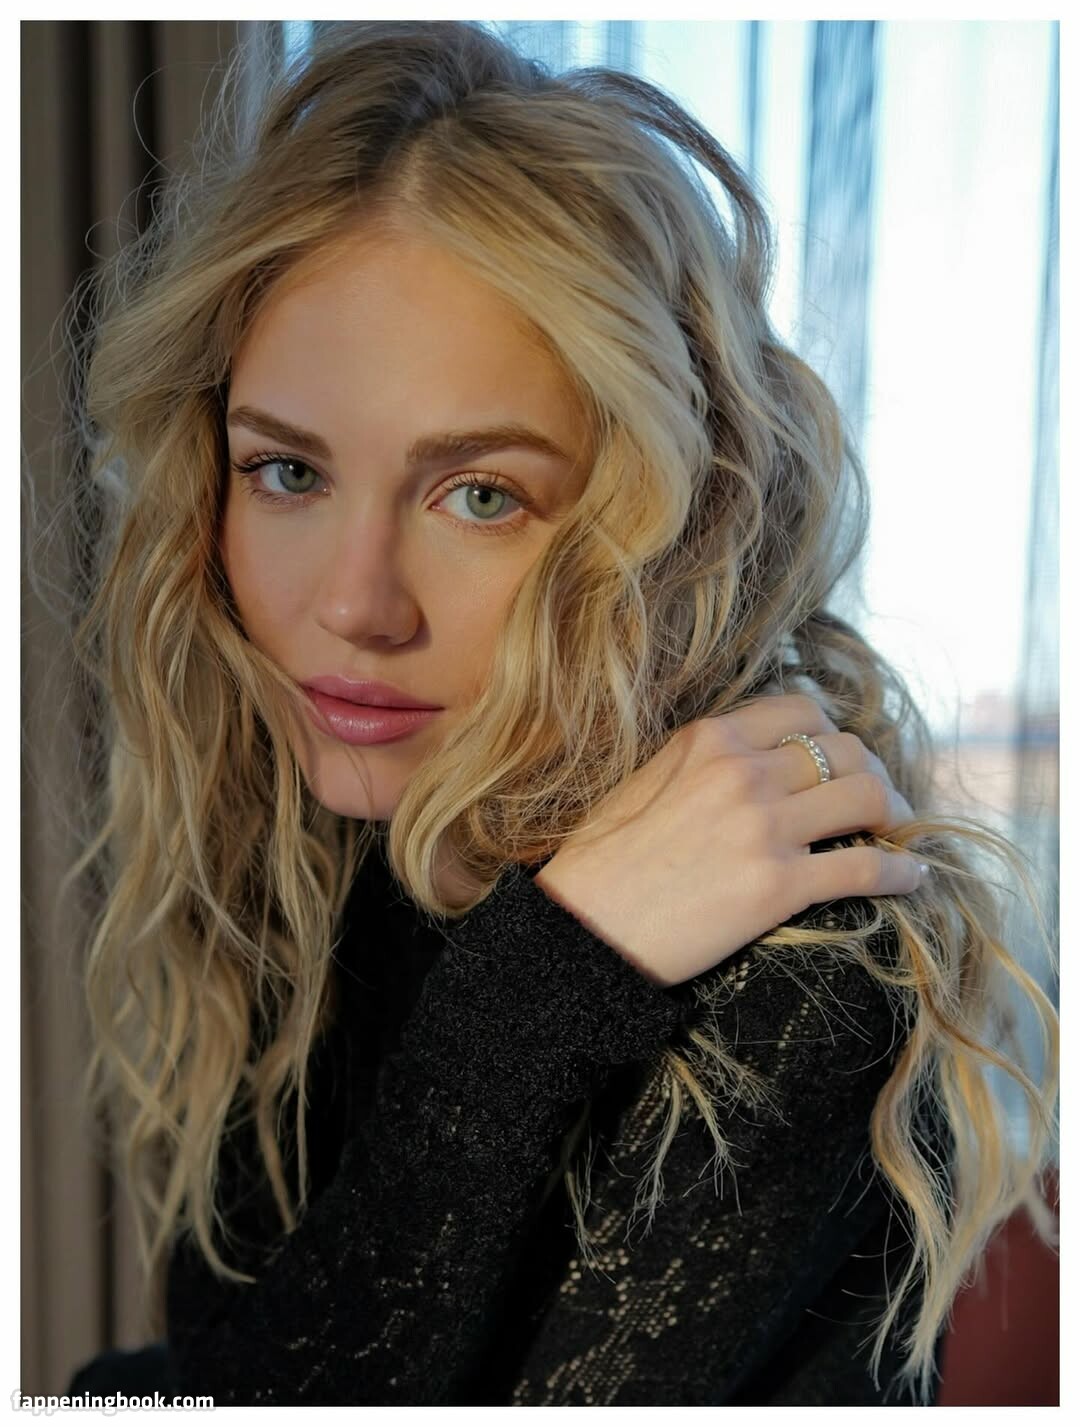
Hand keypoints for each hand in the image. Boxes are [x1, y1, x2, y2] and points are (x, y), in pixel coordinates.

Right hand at [533, 693, 922, 987]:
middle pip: (845, 749)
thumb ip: (704, 763)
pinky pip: (865, 867)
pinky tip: (913, 879)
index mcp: (708, 739)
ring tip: (897, 833)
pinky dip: (901, 872)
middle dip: (873, 772)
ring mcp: (761, 826)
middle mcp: (740, 771)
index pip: (801, 710)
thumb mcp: (647, 783)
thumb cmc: (602, 864)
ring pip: (866, 796)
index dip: (833, 734)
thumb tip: (755, 762)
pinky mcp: (777, 886)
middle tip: (877, 801)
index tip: (839, 759)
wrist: (581, 931)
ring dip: (895, 813)